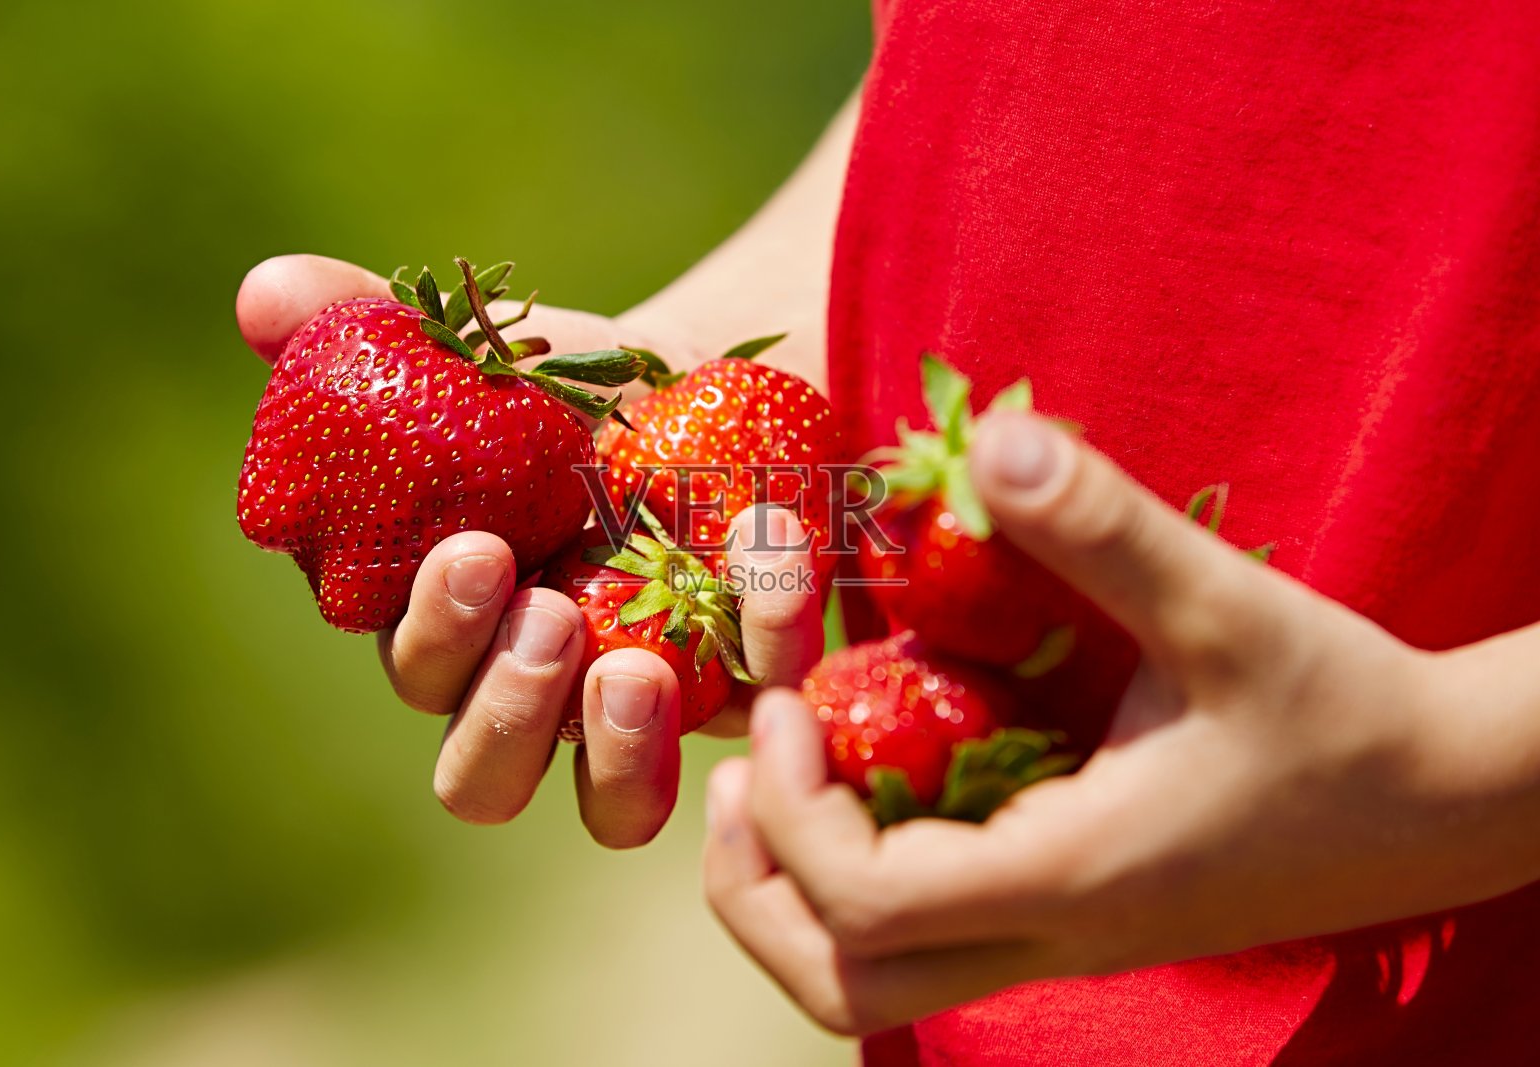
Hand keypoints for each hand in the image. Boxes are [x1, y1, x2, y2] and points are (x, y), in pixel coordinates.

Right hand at [237, 254, 823, 846]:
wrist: (700, 384)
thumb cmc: (560, 389)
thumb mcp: (474, 349)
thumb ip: (367, 324)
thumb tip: (264, 294)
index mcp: (456, 630)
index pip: (422, 673)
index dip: (439, 632)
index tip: (478, 551)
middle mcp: (540, 695)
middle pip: (486, 778)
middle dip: (507, 712)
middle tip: (552, 619)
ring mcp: (645, 712)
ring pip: (611, 808)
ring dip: (615, 758)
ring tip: (637, 669)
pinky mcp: (747, 686)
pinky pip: (760, 704)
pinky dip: (770, 634)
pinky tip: (771, 548)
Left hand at [703, 406, 1539, 1034]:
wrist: (1451, 797)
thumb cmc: (1350, 714)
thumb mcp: (1230, 611)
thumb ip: (1108, 530)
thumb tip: (998, 438)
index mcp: (1073, 876)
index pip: (870, 903)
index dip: (794, 810)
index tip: (781, 703)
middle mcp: (1053, 931)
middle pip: (850, 988)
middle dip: (761, 896)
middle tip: (737, 781)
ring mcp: (1064, 935)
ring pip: (883, 986)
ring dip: (799, 900)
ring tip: (770, 785)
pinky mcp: (1080, 912)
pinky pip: (934, 933)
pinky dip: (864, 874)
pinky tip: (871, 771)